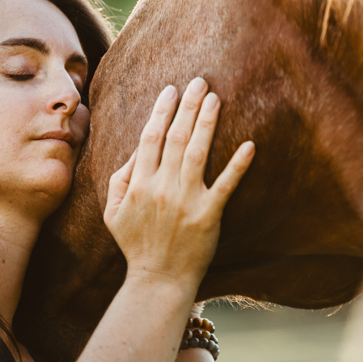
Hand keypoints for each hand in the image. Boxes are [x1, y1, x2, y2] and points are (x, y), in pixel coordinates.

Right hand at [104, 78, 253, 290]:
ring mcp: (187, 200)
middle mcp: (162, 187)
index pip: (151, 137)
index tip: (171, 90)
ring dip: (207, 122)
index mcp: (139, 184)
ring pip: (198, 152)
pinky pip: (226, 185)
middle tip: (199, 81)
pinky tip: (249, 145)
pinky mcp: (209, 215)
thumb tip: (136, 150)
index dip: (161, 110)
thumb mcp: (113, 212)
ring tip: (215, 98)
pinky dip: (238, 165)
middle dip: (187, 106)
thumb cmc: (136, 245)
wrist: (158, 280)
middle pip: (176, 137)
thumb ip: (120, 178)